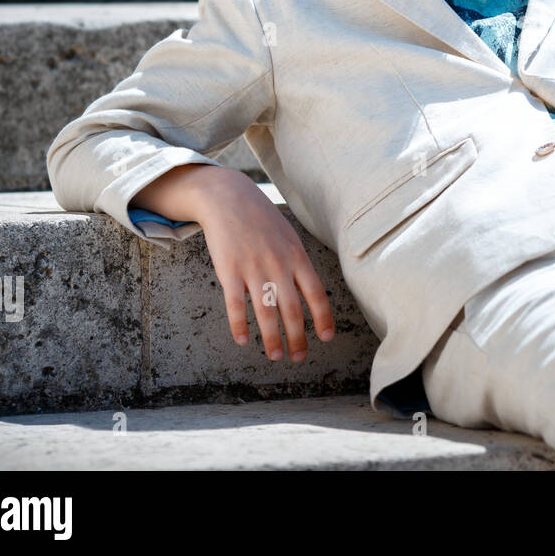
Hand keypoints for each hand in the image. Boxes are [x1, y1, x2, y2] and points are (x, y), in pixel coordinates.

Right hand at [193, 169, 335, 361]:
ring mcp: (253, 268)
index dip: (323, 318)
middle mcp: (278, 264)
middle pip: (293, 309)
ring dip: (272, 338)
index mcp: (297, 256)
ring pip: (266, 312)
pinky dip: (240, 325)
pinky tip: (242, 340)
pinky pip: (236, 304)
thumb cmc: (261, 220)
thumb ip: (298, 263)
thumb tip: (310, 291)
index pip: (316, 293)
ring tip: (276, 356)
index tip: (326, 337)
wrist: (228, 197)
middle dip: (298, 337)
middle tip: (298, 357)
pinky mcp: (229, 270)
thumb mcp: (288, 236)